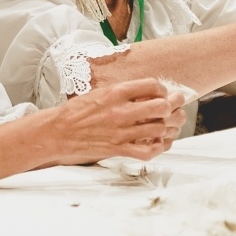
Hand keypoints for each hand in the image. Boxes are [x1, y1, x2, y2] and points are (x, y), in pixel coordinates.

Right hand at [54, 78, 187, 162]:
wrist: (58, 132)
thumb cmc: (77, 112)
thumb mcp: (100, 92)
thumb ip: (124, 92)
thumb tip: (148, 93)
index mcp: (115, 92)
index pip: (152, 85)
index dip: (163, 88)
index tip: (164, 91)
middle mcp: (120, 111)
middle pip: (162, 106)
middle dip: (175, 105)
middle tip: (177, 104)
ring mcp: (120, 131)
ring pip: (159, 128)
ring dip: (170, 126)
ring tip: (172, 123)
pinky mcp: (118, 149)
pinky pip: (148, 150)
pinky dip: (159, 147)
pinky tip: (161, 142)